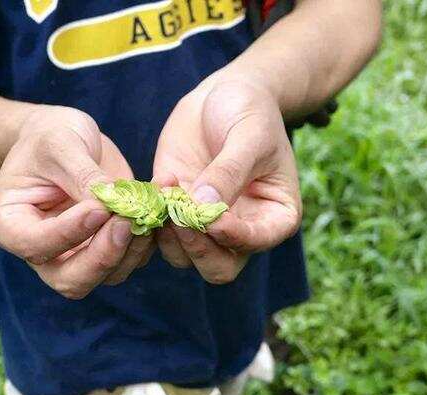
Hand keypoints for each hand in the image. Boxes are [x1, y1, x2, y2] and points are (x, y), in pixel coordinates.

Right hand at [0, 106, 154, 298]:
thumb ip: (82, 175)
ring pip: (108, 275)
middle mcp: (43, 251)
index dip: (69, 233)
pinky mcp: (107, 247)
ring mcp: (76, 254)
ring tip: (151, 207)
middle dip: (104, 256)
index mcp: (11, 226)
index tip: (97, 208)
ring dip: (133, 248)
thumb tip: (112, 205)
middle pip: (72, 279)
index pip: (36, 245)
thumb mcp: (60, 144)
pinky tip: (160, 204)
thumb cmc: (50, 136)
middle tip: (125, 222)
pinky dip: (149, 237)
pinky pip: (131, 257)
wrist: (64, 138)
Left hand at [153, 75, 301, 283]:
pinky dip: (153, 214)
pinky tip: (160, 181)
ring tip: (166, 194)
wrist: (222, 94)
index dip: (234, 236)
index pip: (255, 243)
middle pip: (218, 267)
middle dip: (197, 250)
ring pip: (183, 256)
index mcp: (273, 216)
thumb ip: (229, 172)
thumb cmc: (250, 111)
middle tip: (180, 220)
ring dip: (169, 234)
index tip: (214, 217)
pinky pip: (159, 230)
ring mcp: (204, 222)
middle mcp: (239, 228)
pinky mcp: (174, 208)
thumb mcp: (249, 136)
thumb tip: (204, 207)